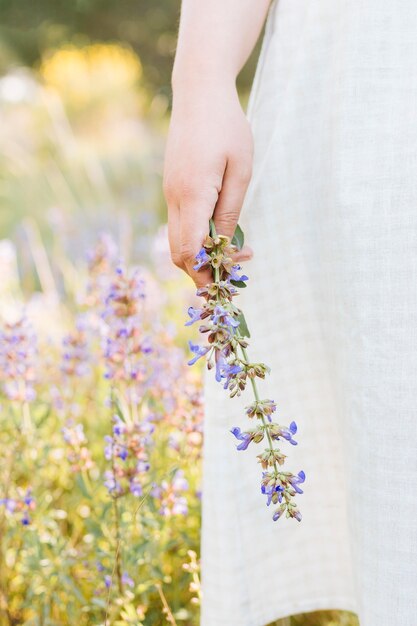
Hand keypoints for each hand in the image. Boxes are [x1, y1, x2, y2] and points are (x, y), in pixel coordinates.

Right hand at [163, 81, 253, 287]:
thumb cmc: (227, 126)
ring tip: (231, 252)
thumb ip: (230, 210)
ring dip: (200, 255)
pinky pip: (180, 224)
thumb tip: (223, 245)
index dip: (207, 271)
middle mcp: (174, 198)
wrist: (198, 93)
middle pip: (178, 253)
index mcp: (193, 194)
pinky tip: (218, 232)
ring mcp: (169, 193)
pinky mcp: (172, 188)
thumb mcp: (241, 169)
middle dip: (201, 271)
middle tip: (232, 272)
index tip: (231, 277)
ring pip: (177, 240)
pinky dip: (196, 238)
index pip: (190, 250)